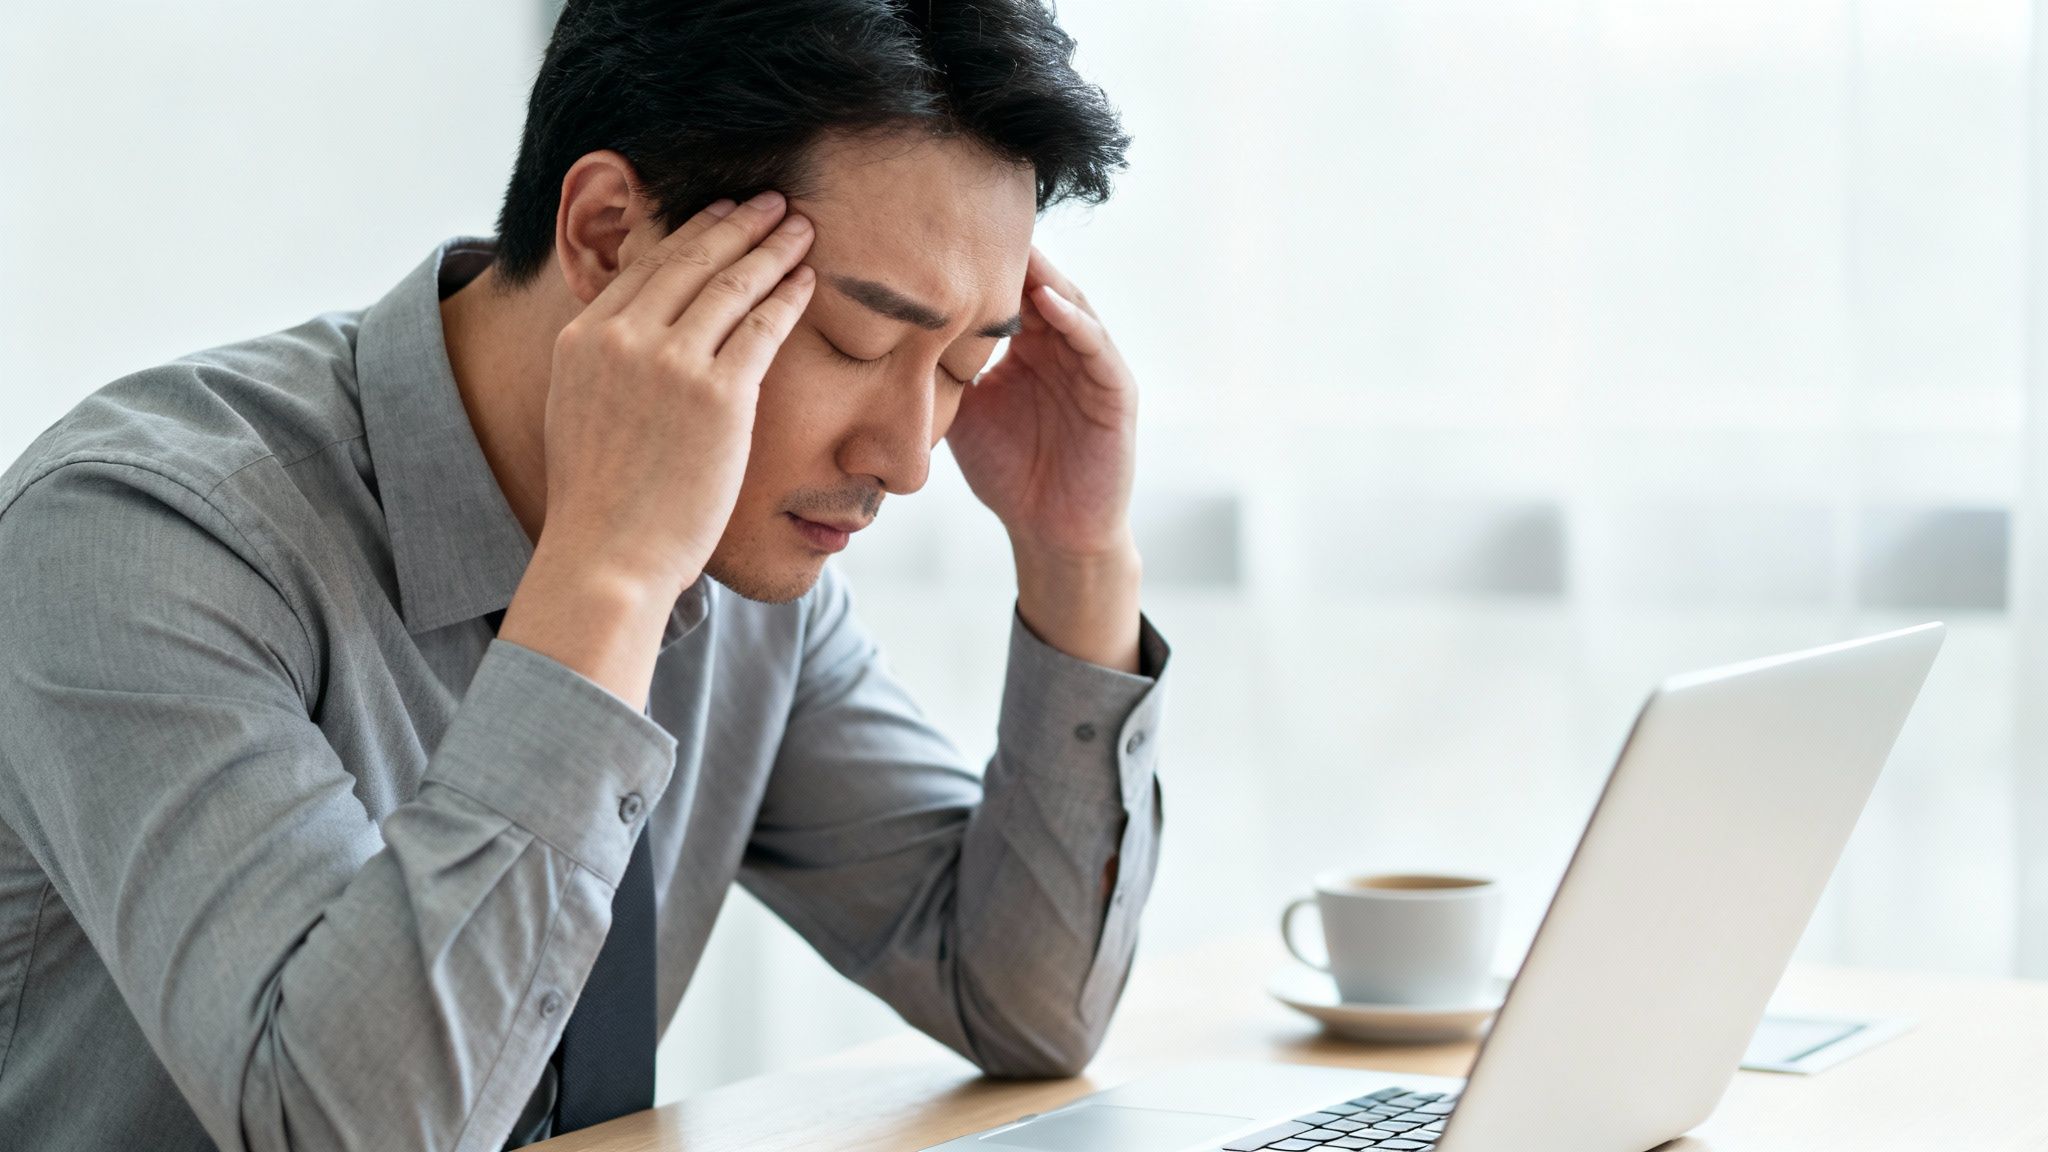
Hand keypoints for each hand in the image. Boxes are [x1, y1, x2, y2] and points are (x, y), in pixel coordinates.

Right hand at [499, 191, 814, 702]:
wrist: (607, 555)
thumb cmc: (601, 504)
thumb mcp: (579, 414)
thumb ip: (605, 368)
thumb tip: (627, 345)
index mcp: (583, 338)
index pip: (645, 267)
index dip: (689, 234)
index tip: (719, 216)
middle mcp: (622, 338)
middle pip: (689, 260)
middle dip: (735, 223)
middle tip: (770, 201)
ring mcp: (670, 363)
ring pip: (732, 285)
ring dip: (771, 247)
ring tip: (800, 227)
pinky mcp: (717, 394)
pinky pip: (762, 327)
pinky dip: (788, 296)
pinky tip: (809, 279)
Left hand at [947, 247, 1142, 672]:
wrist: (1051, 531)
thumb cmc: (1006, 471)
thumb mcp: (959, 410)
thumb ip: (932, 370)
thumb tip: (870, 337)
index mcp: (1024, 343)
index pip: (1000, 285)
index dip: (971, 257)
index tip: (931, 223)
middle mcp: (1061, 342)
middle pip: (1035, 279)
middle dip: (1006, 247)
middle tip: (968, 207)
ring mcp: (1092, 362)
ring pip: (1067, 301)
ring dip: (1040, 273)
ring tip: (1008, 242)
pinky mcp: (1116, 391)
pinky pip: (1096, 346)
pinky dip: (1074, 321)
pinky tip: (1045, 302)